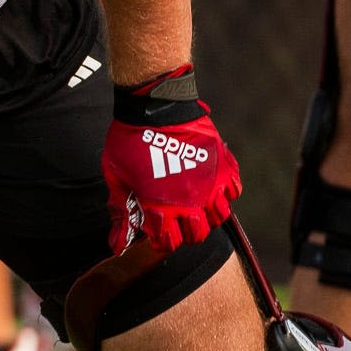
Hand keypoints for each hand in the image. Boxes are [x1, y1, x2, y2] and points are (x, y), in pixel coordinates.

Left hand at [101, 66, 242, 254]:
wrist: (154, 105)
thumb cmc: (129, 138)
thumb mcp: (116, 176)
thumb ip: (121, 211)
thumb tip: (117, 245)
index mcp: (160, 206)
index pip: (169, 243)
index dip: (162, 241)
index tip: (158, 233)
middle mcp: (189, 200)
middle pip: (198, 234)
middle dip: (187, 232)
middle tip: (179, 220)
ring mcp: (209, 182)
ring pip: (220, 216)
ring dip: (209, 215)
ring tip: (198, 204)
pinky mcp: (222, 164)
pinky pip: (234, 189)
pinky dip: (226, 191)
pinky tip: (212, 185)